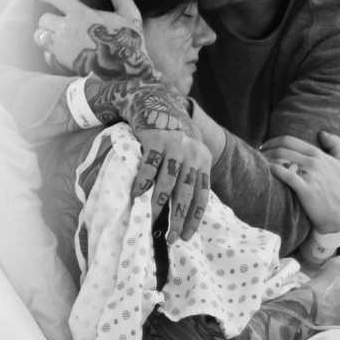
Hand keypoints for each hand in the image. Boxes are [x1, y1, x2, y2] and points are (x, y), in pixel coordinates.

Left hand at [33, 0, 155, 80]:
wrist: (125, 75)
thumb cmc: (129, 44)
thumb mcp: (130, 14)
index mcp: (81, 14)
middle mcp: (67, 29)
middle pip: (44, 19)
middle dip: (48, 19)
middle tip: (56, 22)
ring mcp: (61, 48)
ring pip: (40, 36)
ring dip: (45, 35)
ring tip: (54, 37)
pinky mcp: (60, 64)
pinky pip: (45, 55)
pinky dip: (49, 53)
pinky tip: (59, 54)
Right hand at [94, 78, 211, 240]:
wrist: (157, 101)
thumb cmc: (172, 132)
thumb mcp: (190, 150)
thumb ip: (190, 173)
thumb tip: (185, 208)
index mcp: (202, 160)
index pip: (202, 195)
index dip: (195, 217)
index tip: (186, 235)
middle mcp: (191, 154)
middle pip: (185, 192)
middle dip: (178, 218)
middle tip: (171, 238)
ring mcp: (174, 146)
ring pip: (167, 182)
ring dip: (159, 204)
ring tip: (152, 221)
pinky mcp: (156, 140)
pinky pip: (149, 166)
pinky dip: (143, 182)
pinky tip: (137, 196)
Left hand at [262, 132, 339, 233]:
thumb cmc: (338, 190)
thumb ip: (335, 145)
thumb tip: (322, 133)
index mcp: (318, 154)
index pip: (288, 140)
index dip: (272, 142)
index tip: (263, 147)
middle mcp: (315, 162)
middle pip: (282, 149)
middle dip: (265, 150)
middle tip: (256, 156)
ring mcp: (311, 175)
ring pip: (281, 159)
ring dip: (266, 159)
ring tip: (258, 165)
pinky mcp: (307, 189)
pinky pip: (286, 175)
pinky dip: (274, 170)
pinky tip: (268, 171)